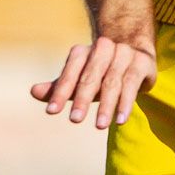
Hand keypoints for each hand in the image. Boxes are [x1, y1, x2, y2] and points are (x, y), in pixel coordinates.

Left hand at [29, 37, 156, 128]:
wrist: (134, 51)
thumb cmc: (100, 70)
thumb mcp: (79, 78)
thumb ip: (59, 86)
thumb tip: (33, 91)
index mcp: (82, 52)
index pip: (69, 73)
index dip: (60, 92)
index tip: (51, 111)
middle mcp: (102, 49)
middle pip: (89, 77)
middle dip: (82, 99)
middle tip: (74, 120)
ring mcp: (123, 54)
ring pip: (112, 82)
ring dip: (106, 105)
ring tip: (99, 126)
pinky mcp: (141, 63)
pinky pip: (131, 84)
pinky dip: (125, 103)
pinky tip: (120, 120)